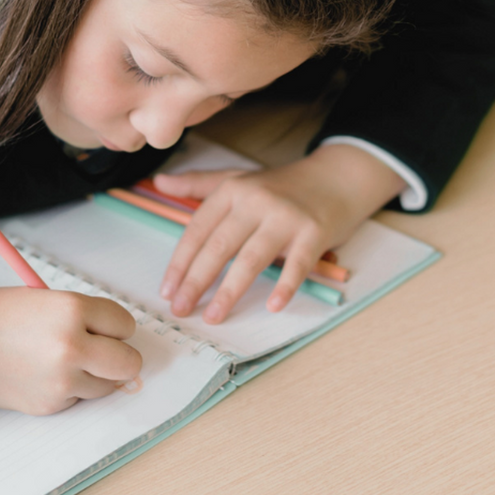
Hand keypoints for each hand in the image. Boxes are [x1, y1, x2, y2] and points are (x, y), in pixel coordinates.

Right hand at [0, 287, 141, 415]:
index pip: (125, 324)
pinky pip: (79, 398)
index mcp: (73, 310)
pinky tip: (44, 374)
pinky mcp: (50, 405)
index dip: (115, 326)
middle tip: (105, 351)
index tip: (104, 327)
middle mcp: (72, 346)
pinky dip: (71, 389)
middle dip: (121, 358)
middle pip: (129, 363)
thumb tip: (122, 339)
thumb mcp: (48, 300)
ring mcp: (62, 380)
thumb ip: (87, 317)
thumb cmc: (1, 317)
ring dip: (96, 375)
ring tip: (65, 360)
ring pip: (108, 385)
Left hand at [155, 145, 404, 323]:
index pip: (198, 229)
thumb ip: (198, 183)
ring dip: (230, 291)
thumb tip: (159, 182)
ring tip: (214, 316)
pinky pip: (297, 264)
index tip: (167, 291)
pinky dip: (285, 285)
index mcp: (233, 190)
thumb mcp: (238, 178)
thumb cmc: (281, 186)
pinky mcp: (314, 232)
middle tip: (181, 309)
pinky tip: (273, 306)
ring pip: (252, 258)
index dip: (180, 262)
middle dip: (196, 281)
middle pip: (219, 245)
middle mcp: (257, 200)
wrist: (336, 177)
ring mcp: (286, 216)